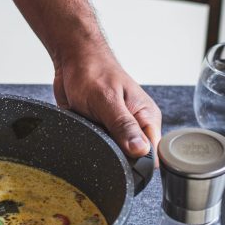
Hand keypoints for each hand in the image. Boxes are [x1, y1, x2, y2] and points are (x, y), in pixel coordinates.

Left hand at [53, 46, 161, 161]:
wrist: (72, 61)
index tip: (122, 163)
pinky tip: (85, 136)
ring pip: (114, 152)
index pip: (152, 152)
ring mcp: (117, 128)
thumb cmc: (92, 72)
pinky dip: (91, 143)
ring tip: (92, 134)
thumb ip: (123, 126)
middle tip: (101, 144)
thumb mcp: (107, 100)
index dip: (139, 163)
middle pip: (132, 156)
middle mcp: (134, 124)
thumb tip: (141, 151)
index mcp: (145, 116)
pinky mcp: (102, 129)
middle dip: (116, 156)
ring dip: (101, 149)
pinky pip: (99, 145)